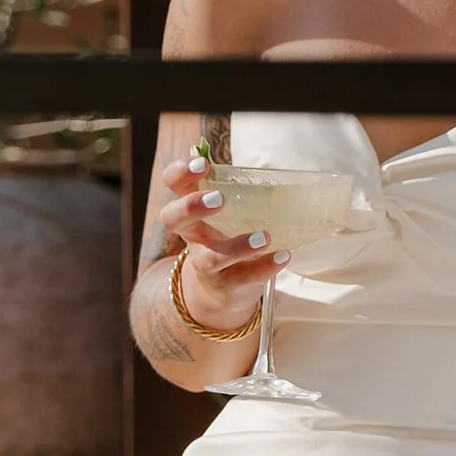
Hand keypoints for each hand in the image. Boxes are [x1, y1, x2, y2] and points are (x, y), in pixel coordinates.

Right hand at [158, 152, 289, 330]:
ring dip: (238, 246)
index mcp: (189, 210)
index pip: (173, 185)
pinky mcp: (226, 285)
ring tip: (264, 237)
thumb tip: (261, 164)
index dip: (180, 173)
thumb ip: (236, 189)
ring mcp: (205, 264)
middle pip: (173, 220)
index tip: (204, 164)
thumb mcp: (226, 214)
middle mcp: (191, 236)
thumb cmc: (225, 238)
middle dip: (192, 207)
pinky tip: (283, 256)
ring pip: (211, 258)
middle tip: (219, 198)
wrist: (221, 291)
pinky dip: (264, 268)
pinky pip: (242, 278)